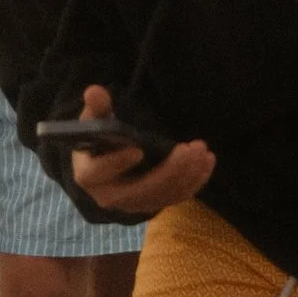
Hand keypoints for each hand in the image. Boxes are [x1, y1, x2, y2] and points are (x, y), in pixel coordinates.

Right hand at [67, 84, 213, 216]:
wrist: (105, 170)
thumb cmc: (99, 143)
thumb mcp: (94, 123)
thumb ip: (97, 108)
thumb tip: (94, 91)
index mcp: (90, 176)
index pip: (101, 172)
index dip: (117, 163)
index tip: (137, 150)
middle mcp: (111, 196)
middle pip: (141, 189)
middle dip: (169, 171)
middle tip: (189, 149)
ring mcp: (134, 204)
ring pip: (163, 195)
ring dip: (187, 175)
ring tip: (202, 151)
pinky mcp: (153, 205)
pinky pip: (176, 197)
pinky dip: (195, 182)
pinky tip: (207, 162)